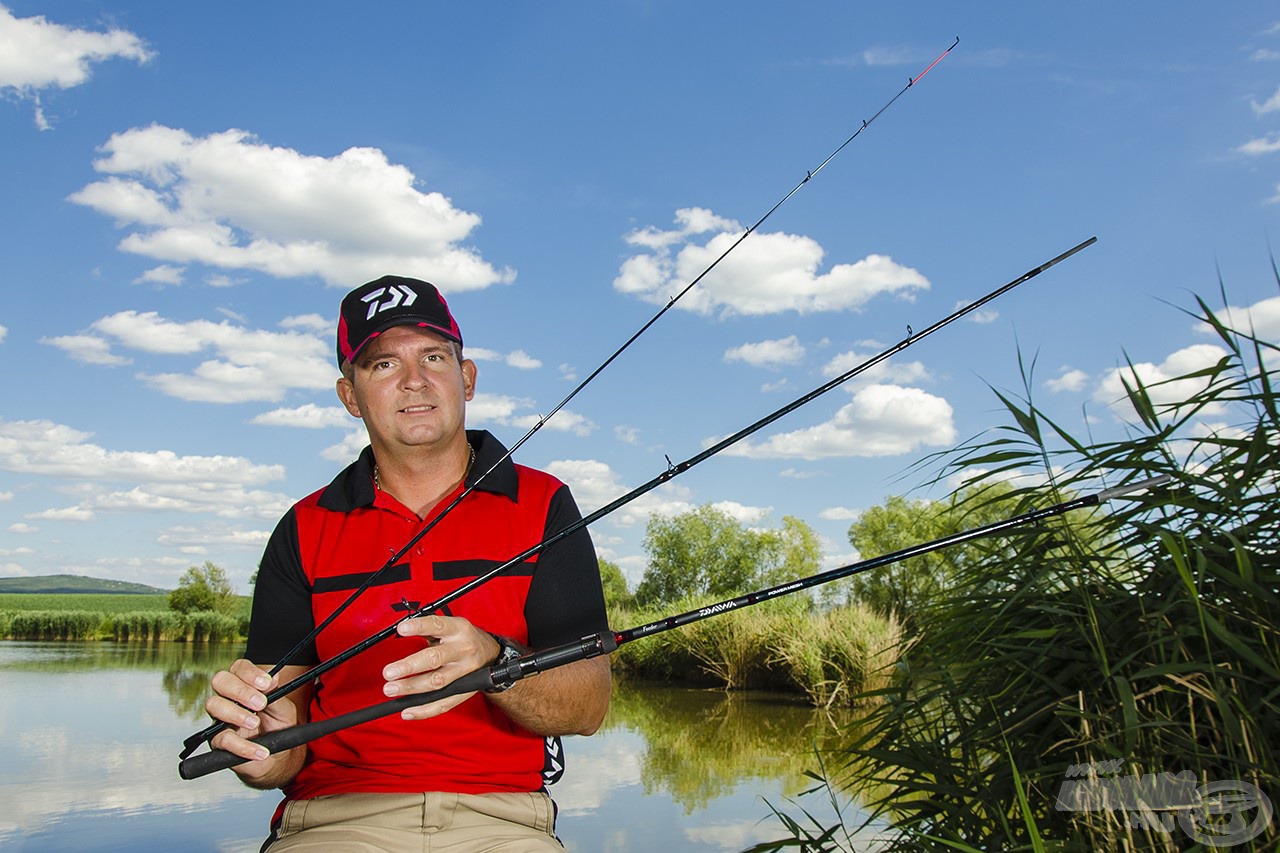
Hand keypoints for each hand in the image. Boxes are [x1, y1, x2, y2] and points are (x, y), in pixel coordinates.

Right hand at [205, 660, 309, 784]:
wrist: (279, 755)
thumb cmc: (279, 726)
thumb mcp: (284, 709)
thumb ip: (276, 693)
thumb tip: (272, 678)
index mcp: (245, 684)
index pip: (239, 668)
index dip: (250, 673)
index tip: (266, 683)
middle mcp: (228, 697)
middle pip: (221, 680)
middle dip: (240, 690)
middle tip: (260, 703)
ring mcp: (220, 718)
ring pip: (214, 705)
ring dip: (236, 713)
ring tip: (255, 723)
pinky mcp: (218, 741)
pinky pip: (223, 739)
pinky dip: (243, 746)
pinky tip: (260, 750)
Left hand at [382, 614, 502, 719]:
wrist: (491, 655)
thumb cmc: (464, 639)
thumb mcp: (452, 626)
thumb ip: (429, 629)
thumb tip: (401, 630)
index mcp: (459, 630)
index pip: (437, 626)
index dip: (419, 627)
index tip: (401, 629)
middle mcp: (463, 650)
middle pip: (435, 658)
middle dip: (409, 666)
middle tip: (388, 672)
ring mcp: (465, 672)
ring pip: (437, 682)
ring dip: (412, 687)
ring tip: (391, 688)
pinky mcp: (464, 691)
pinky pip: (443, 703)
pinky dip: (424, 710)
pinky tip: (407, 710)